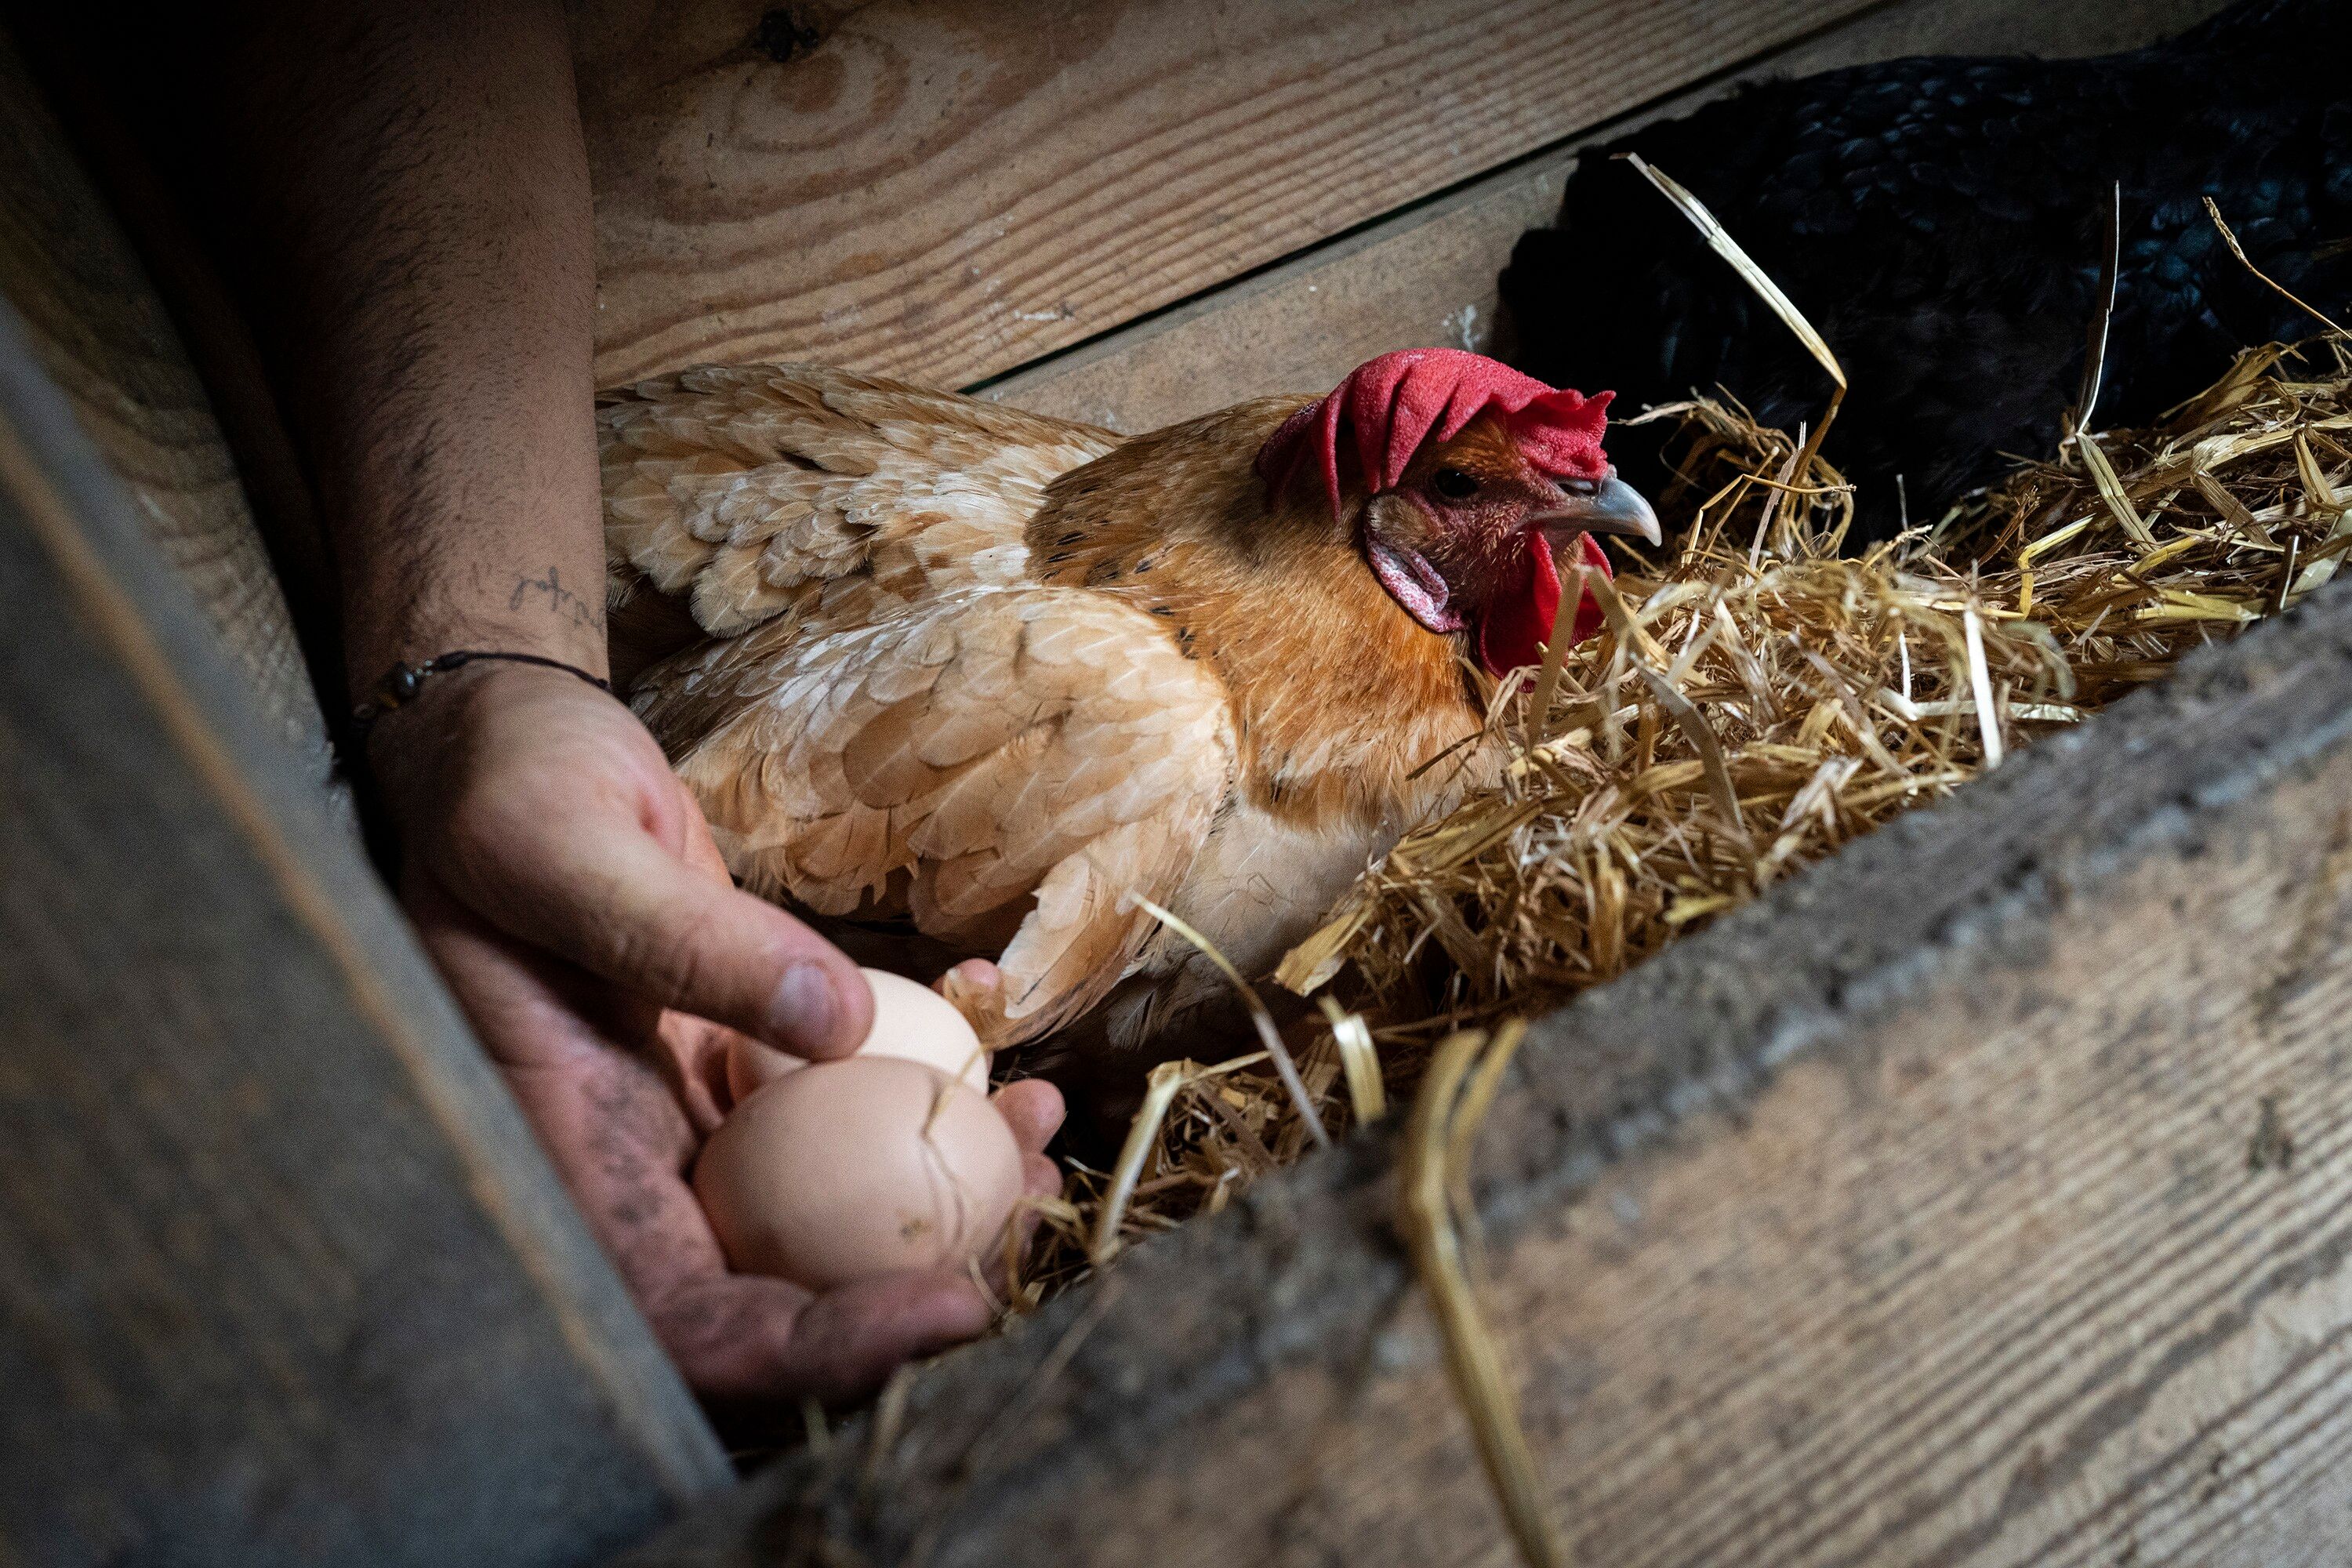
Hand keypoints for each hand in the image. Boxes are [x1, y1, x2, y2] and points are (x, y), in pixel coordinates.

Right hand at [376, 661, 1064, 1407]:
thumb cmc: (500, 788)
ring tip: (1041, 1140)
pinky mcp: (749, 1074)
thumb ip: (680, 936)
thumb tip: (837, 1023)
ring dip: (948, 1208)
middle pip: (778, 1301)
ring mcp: (697, 1127)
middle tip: (1024, 1233)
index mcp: (563, 1160)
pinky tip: (1005, 1078)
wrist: (504, 745)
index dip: (816, 1353)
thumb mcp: (559, 845)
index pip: (686, 1324)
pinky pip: (849, 1130)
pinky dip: (932, 1122)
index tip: (945, 1306)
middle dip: (912, 1296)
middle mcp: (634, 1171)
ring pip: (830, 1224)